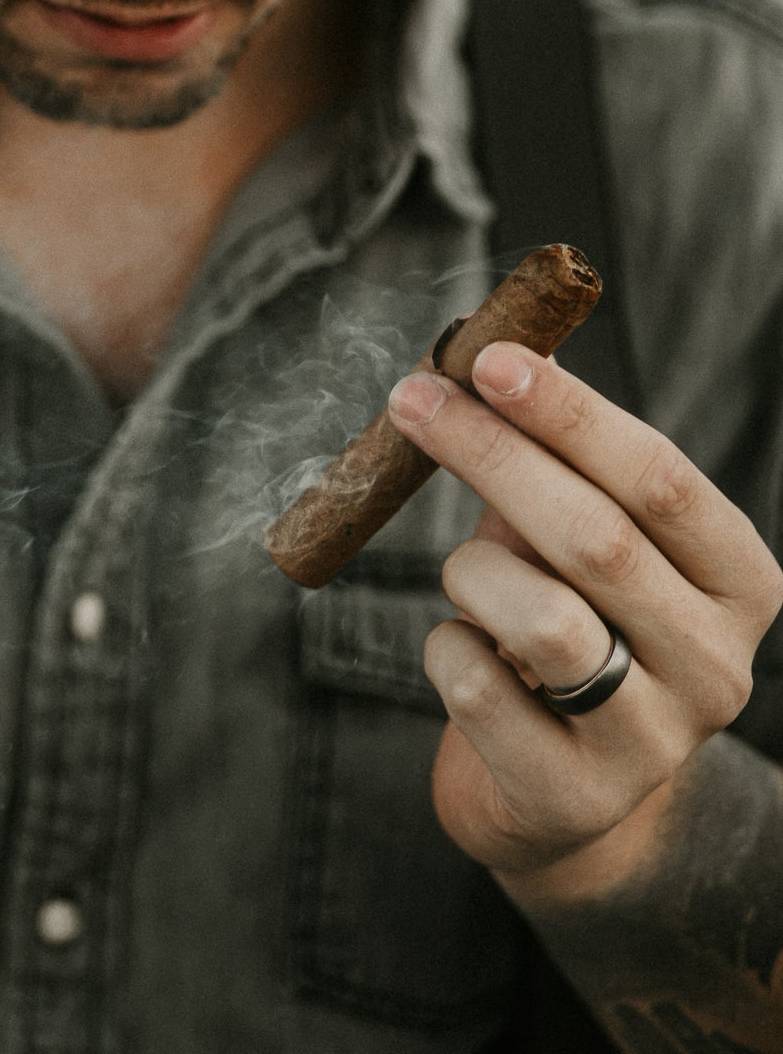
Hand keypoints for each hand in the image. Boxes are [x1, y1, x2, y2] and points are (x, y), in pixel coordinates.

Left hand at [387, 343, 782, 895]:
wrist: (561, 792)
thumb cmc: (568, 621)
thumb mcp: (577, 538)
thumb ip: (550, 460)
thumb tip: (488, 351)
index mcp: (736, 580)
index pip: (660, 479)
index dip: (570, 413)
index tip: (489, 357)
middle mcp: (716, 664)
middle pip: (597, 538)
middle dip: (491, 454)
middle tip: (413, 397)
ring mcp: (654, 743)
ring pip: (541, 619)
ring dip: (471, 572)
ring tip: (468, 582)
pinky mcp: (574, 798)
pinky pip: (478, 689)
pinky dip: (447, 650)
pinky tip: (467, 657)